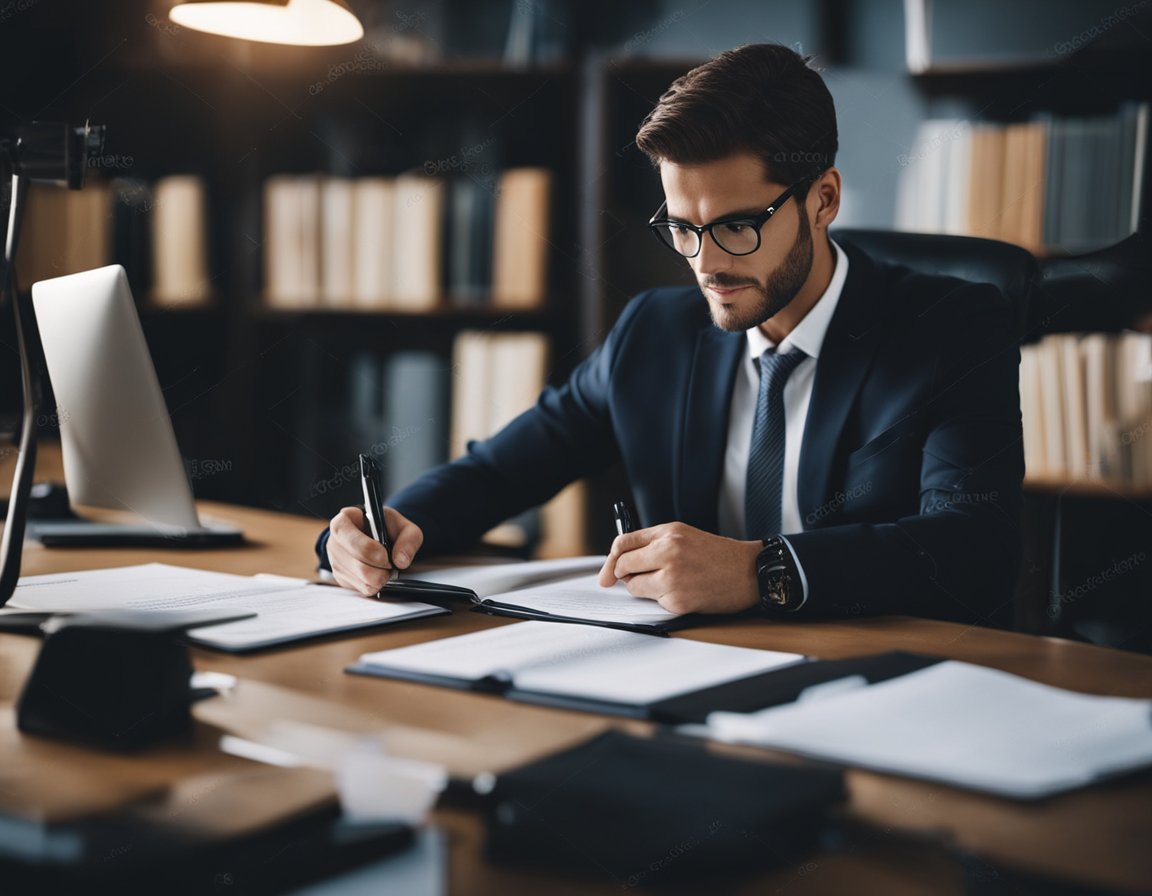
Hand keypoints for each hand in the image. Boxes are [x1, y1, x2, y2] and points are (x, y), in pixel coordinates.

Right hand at [326, 505, 423, 596]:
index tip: (385, 556)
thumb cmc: (387, 529)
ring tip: (384, 567)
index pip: (346, 534)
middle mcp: (335, 540)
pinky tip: (378, 573)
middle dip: (380, 568)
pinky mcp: (341, 577)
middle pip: (356, 564)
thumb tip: (401, 561)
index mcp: (346, 519)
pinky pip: (361, 588)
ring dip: (379, 577)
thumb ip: (409, 539)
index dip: (367, 548)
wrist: (379, 538)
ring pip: (360, 579)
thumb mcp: (404, 527)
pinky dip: (375, 584)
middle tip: (390, 563)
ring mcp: (335, 560)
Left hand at [597, 522, 761, 614]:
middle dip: (624, 575)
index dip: (611, 559)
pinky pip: (654, 602)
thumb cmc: (718, 555)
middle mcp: (668, 553)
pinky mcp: (678, 602)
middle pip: (623, 566)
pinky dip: (662, 600)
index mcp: (669, 533)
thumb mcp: (685, 535)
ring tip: (666, 582)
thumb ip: (653, 543)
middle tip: (635, 578)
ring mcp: (672, 579)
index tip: (609, 571)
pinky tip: (681, 592)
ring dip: (642, 588)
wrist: (750, 573)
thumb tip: (620, 562)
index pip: (623, 544)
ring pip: (634, 587)